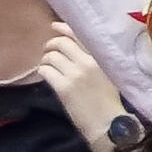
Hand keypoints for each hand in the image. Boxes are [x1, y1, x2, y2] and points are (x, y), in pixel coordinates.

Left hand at [25, 30, 119, 149]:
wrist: (107, 124)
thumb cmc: (109, 101)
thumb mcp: (107, 74)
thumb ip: (94, 60)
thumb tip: (73, 48)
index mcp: (100, 57)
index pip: (78, 35)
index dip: (63, 28)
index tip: (54, 27)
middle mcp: (87, 62)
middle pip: (60, 43)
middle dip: (50, 45)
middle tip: (48, 52)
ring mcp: (74, 74)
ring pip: (50, 57)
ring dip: (45, 60)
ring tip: (47, 67)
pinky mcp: (63, 88)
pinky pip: (45, 71)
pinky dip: (42, 71)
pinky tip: (46, 76)